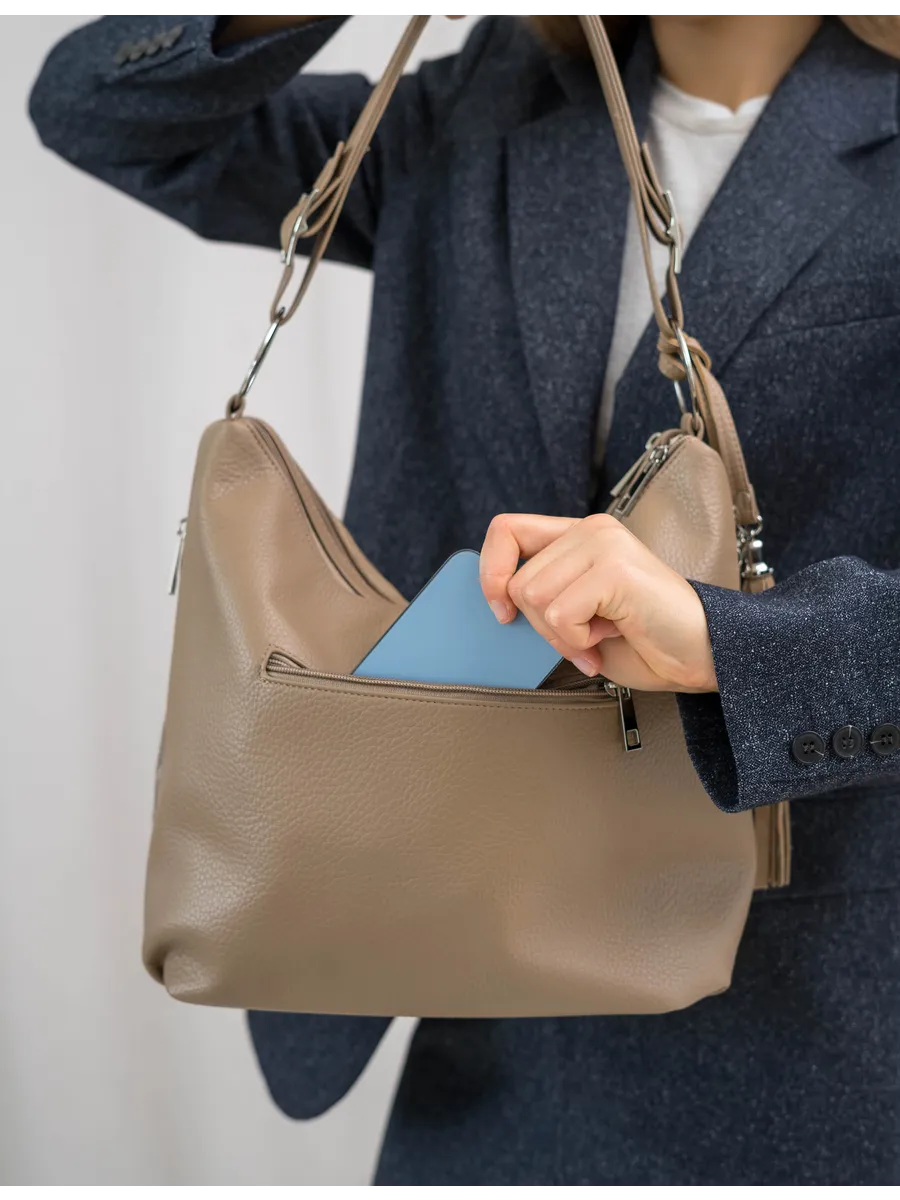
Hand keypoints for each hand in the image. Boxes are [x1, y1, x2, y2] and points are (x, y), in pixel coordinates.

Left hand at [479, 512, 717, 693]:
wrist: (702, 655)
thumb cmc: (643, 639)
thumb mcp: (576, 613)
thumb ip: (542, 596)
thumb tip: (495, 602)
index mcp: (579, 534)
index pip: (506, 530)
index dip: (491, 572)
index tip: (503, 611)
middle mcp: (592, 529)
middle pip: (518, 582)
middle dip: (542, 627)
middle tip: (583, 639)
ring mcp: (605, 544)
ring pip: (534, 598)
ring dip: (562, 636)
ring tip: (600, 637)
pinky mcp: (616, 570)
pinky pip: (559, 614)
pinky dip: (578, 642)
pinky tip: (611, 637)